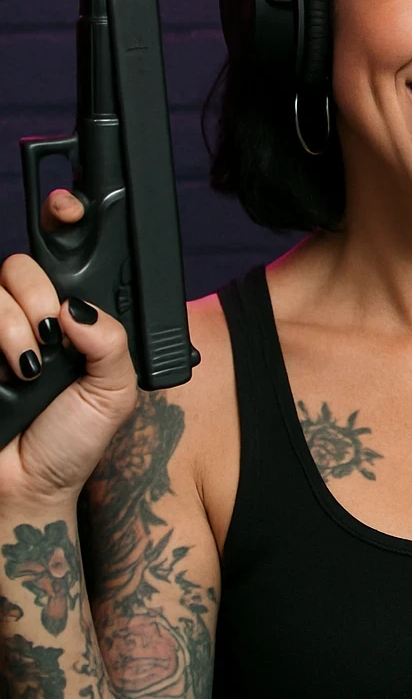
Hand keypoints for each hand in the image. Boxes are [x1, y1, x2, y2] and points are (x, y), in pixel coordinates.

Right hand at [0, 189, 139, 504]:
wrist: (28, 490)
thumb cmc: (71, 444)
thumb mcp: (115, 391)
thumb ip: (112, 341)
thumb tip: (78, 307)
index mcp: (70, 317)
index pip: (63, 254)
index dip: (61, 218)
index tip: (65, 208)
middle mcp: (28, 317)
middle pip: (22, 263)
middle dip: (38, 293)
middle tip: (52, 334)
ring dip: (16, 326)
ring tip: (29, 369)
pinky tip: (9, 373)